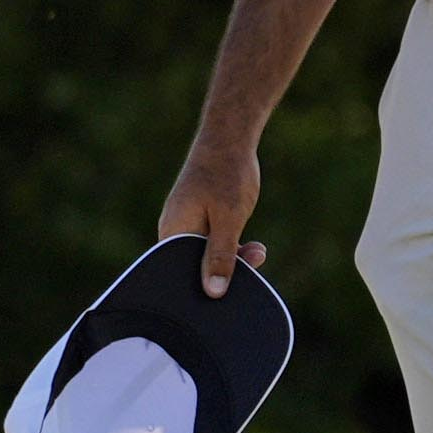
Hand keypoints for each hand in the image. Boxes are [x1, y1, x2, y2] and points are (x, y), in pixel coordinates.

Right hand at [156, 140, 267, 294]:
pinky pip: (212, 243)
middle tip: (256, 262)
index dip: (205, 285)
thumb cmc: (226, 175)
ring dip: (234, 258)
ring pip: (208, 255)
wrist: (229, 140)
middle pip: (196, 266)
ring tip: (259, 252)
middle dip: (226, 271)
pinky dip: (232, 247)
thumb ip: (221, 256)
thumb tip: (213, 292)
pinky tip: (253, 245)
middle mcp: (175, 231)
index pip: (181, 273)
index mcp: (173, 232)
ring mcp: (186, 224)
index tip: (235, 288)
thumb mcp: (229, 220)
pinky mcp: (199, 219)